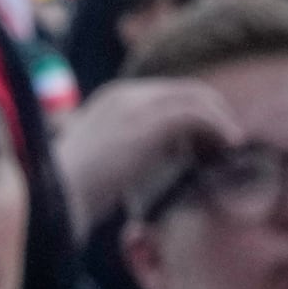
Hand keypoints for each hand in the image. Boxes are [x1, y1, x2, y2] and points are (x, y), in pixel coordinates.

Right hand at [50, 76, 241, 233]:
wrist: (54, 198)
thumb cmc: (73, 194)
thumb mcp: (104, 163)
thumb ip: (130, 153)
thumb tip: (159, 161)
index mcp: (113, 99)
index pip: (166, 94)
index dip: (193, 113)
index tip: (209, 141)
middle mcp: (125, 94)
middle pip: (184, 90)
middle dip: (212, 112)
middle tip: (229, 140)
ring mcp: (135, 105)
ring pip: (194, 97)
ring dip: (220, 118)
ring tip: (233, 143)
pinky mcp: (147, 123)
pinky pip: (196, 113)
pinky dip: (219, 125)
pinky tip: (230, 145)